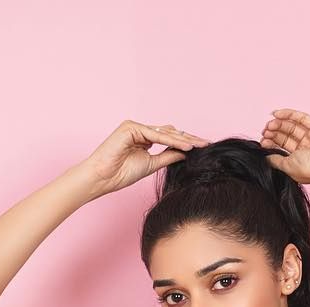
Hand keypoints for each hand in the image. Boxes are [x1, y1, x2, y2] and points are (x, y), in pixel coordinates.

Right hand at [81, 119, 210, 195]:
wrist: (103, 177)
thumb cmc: (121, 173)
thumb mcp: (151, 165)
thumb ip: (168, 156)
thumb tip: (186, 153)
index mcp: (144, 138)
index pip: (169, 138)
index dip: (186, 143)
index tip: (202, 148)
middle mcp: (140, 129)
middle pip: (169, 132)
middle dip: (189, 138)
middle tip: (207, 144)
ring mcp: (135, 126)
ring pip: (164, 132)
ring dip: (183, 139)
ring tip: (200, 145)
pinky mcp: (130, 127)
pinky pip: (155, 134)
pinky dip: (171, 140)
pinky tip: (186, 146)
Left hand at [257, 109, 309, 184]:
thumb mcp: (288, 167)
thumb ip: (276, 161)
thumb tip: (266, 157)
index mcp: (299, 161)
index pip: (283, 149)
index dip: (272, 144)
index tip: (262, 141)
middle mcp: (306, 149)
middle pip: (287, 137)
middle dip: (275, 133)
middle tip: (265, 131)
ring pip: (292, 127)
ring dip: (280, 124)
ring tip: (269, 124)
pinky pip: (301, 118)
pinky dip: (288, 114)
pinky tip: (276, 113)